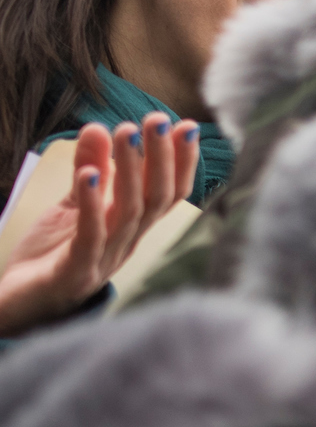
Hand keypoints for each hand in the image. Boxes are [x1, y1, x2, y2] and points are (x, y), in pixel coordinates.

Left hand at [0, 117, 201, 337]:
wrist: (18, 306)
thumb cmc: (50, 257)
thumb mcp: (72, 204)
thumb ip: (89, 169)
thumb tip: (100, 127)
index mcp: (131, 229)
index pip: (166, 193)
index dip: (179, 162)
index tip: (186, 126)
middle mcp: (126, 244)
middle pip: (156, 199)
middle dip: (162, 157)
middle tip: (160, 120)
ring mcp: (104, 259)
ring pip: (130, 212)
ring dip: (131, 170)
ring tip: (127, 132)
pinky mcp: (76, 272)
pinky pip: (90, 235)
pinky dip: (93, 204)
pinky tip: (90, 174)